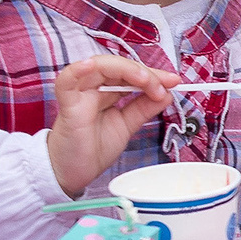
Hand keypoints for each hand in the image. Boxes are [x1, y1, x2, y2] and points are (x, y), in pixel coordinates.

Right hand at [47, 56, 171, 195]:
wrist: (71, 174)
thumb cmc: (92, 150)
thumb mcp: (126, 126)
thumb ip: (143, 109)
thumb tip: (167, 93)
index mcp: (107, 92)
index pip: (131, 74)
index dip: (153, 75)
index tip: (174, 81)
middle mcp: (93, 89)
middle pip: (119, 67)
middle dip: (145, 73)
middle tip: (164, 85)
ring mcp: (79, 94)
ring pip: (99, 67)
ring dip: (126, 69)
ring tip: (145, 80)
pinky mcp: (67, 105)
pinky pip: (67, 81)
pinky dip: (78, 70)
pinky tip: (92, 65)